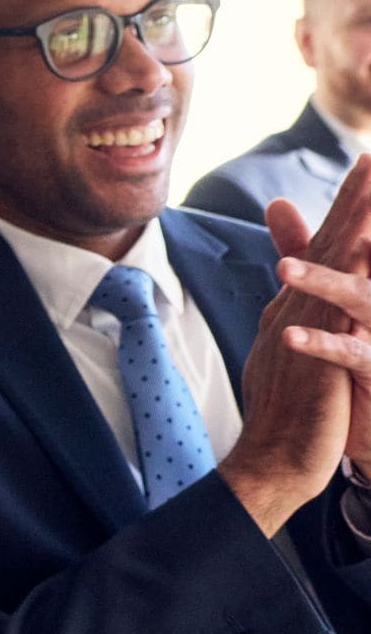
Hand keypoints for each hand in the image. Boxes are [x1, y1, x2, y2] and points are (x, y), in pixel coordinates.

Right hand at [218, 165, 370, 531]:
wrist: (272, 460)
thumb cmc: (289, 415)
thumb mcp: (293, 357)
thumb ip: (297, 318)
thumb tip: (293, 293)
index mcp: (291, 309)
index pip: (322, 249)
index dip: (344, 210)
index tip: (365, 173)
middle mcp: (293, 308)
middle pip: (328, 243)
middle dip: (353, 199)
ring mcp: (301, 327)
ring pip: (334, 264)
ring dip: (356, 224)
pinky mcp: (315, 352)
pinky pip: (337, 303)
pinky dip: (350, 272)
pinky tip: (366, 249)